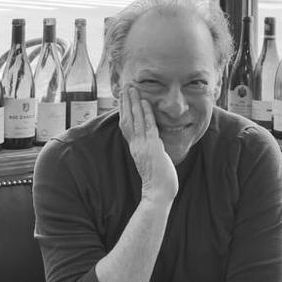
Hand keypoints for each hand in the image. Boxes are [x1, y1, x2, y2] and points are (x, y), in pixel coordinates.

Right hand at [119, 85, 177, 203]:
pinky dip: (146, 114)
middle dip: (126, 102)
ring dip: (134, 103)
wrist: (158, 194)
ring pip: (135, 120)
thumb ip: (151, 151)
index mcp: (135, 149)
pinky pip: (148, 127)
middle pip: (127, 119)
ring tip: (132, 89)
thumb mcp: (152, 162)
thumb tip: (155, 144)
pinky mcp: (152, 147)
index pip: (126, 126)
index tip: (124, 99)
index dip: (124, 112)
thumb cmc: (158, 182)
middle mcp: (136, 146)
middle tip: (125, 87)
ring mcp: (143, 146)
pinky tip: (146, 102)